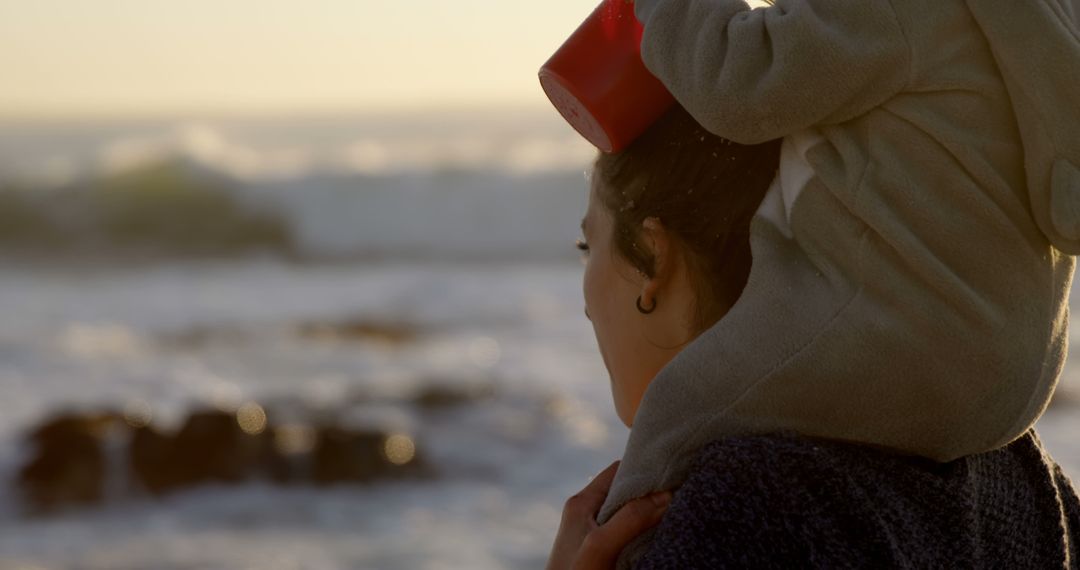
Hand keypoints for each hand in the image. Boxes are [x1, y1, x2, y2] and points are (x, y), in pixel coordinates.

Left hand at [545, 460, 672, 569]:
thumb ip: (630, 519)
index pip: (618, 471)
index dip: (645, 468)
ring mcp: (595, 536)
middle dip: (653, 493)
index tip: (674, 470)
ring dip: (653, 515)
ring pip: (631, 515)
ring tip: (680, 510)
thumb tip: (666, 496)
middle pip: (627, 493)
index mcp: (581, 503)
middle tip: (683, 491)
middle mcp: (588, 515)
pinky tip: (666, 535)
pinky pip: (630, 536)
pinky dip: (648, 533)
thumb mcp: (600, 545)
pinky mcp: (603, 556)